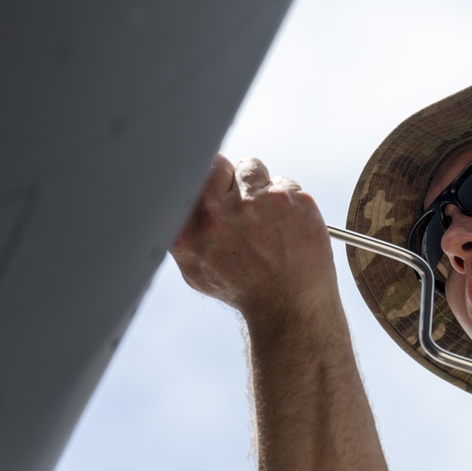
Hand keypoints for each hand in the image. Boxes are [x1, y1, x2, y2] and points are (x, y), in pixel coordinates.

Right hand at [171, 155, 337, 323]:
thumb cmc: (245, 291)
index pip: (191, 173)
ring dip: (259, 186)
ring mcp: (257, 202)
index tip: (218, 189)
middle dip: (230, 180)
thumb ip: (184, 230)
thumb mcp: (197, 269)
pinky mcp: (291, 199)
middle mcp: (219, 212)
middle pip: (219, 163)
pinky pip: (285, 182)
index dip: (208, 179)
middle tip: (244, 207)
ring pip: (253, 168)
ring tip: (268, 219)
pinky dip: (289, 201)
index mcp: (190, 228)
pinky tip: (289, 227)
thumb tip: (180, 194)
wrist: (291, 307)